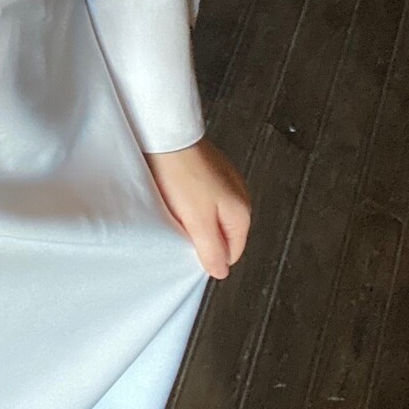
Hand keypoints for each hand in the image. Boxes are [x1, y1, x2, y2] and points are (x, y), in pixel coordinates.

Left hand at [145, 138, 250, 279]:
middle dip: (202, 236)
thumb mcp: (197, 223)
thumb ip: (212, 250)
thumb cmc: (181, 175)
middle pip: (222, 234)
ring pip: (211, 215)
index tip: (189, 246)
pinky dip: (189, 200)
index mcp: (241, 212)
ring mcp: (226, 180)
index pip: (231, 253)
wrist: (166, 136)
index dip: (209, 255)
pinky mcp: (211, 169)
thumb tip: (220, 271)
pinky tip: (176, 193)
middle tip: (181, 226)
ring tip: (177, 208)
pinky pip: (202, 197)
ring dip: (194, 218)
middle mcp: (240, 195)